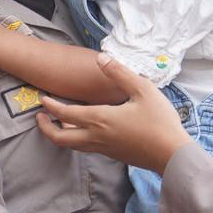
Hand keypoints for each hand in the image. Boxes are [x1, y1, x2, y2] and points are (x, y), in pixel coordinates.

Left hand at [35, 53, 191, 173]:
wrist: (172, 155)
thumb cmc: (159, 121)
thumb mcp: (143, 90)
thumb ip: (120, 73)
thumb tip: (101, 58)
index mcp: (100, 119)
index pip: (65, 115)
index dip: (51, 107)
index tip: (42, 99)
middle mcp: (97, 137)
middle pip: (61, 139)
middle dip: (46, 128)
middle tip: (40, 117)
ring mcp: (104, 148)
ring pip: (73, 146)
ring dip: (61, 135)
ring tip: (59, 122)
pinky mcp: (113, 155)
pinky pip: (86, 148)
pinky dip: (77, 139)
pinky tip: (85, 130)